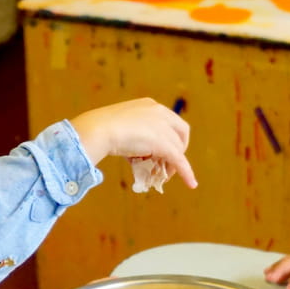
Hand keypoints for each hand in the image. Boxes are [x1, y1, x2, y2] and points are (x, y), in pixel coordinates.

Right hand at [70, 98, 196, 188]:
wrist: (98, 130)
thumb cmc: (101, 129)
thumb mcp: (121, 126)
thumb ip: (132, 134)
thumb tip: (132, 150)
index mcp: (150, 105)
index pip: (170, 121)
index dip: (170, 137)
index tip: (161, 150)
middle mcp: (160, 112)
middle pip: (180, 134)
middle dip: (176, 150)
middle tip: (166, 164)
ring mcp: (163, 127)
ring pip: (177, 150)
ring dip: (173, 165)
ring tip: (162, 177)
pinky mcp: (164, 144)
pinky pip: (179, 160)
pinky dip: (186, 172)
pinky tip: (191, 183)